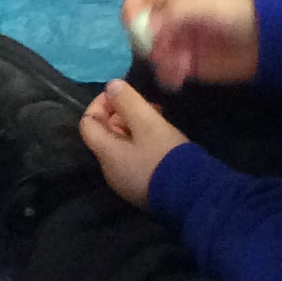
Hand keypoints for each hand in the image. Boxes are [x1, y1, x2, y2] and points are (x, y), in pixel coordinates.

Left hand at [80, 81, 189, 207]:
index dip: (100, 103)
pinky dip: (142, 141)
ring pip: (122, 144)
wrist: (193, 195)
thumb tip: (111, 86)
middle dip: (122, 113)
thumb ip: (128, 102)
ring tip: (158, 116)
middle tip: (146, 103)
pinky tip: (162, 136)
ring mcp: (125, 180)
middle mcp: (110, 170)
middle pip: (105, 134)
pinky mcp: (142, 186)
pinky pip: (134, 157)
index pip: (88, 123)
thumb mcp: (148, 123)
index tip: (121, 93)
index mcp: (106, 154)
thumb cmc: (166, 156)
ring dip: (135, 126)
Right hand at [123, 0, 259, 87]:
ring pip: (152, 53)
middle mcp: (170, 18)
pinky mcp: (187, 64)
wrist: (265, 39)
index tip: (135, 27)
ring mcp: (178, 41)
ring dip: (159, 61)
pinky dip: (168, 75)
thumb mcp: (201, 5)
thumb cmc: (233, 12)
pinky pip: (167, 71)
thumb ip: (171, 15)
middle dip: (146, 42)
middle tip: (161, 50)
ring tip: (178, 67)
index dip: (132, 10)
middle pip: (141, 29)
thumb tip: (146, 33)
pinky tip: (180, 77)